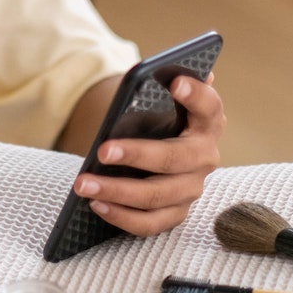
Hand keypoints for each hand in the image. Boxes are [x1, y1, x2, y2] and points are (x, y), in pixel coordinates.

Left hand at [72, 73, 223, 235]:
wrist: (155, 146)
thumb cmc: (155, 119)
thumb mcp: (156, 101)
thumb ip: (158, 87)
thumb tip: (157, 69)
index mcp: (206, 122)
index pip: (209, 106)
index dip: (196, 94)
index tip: (175, 82)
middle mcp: (205, 157)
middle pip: (175, 158)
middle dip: (137, 155)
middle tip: (102, 150)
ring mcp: (191, 188)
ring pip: (157, 195)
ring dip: (118, 191)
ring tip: (83, 184)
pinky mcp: (176, 213)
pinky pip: (151, 223)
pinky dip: (122, 217)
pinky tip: (96, 204)